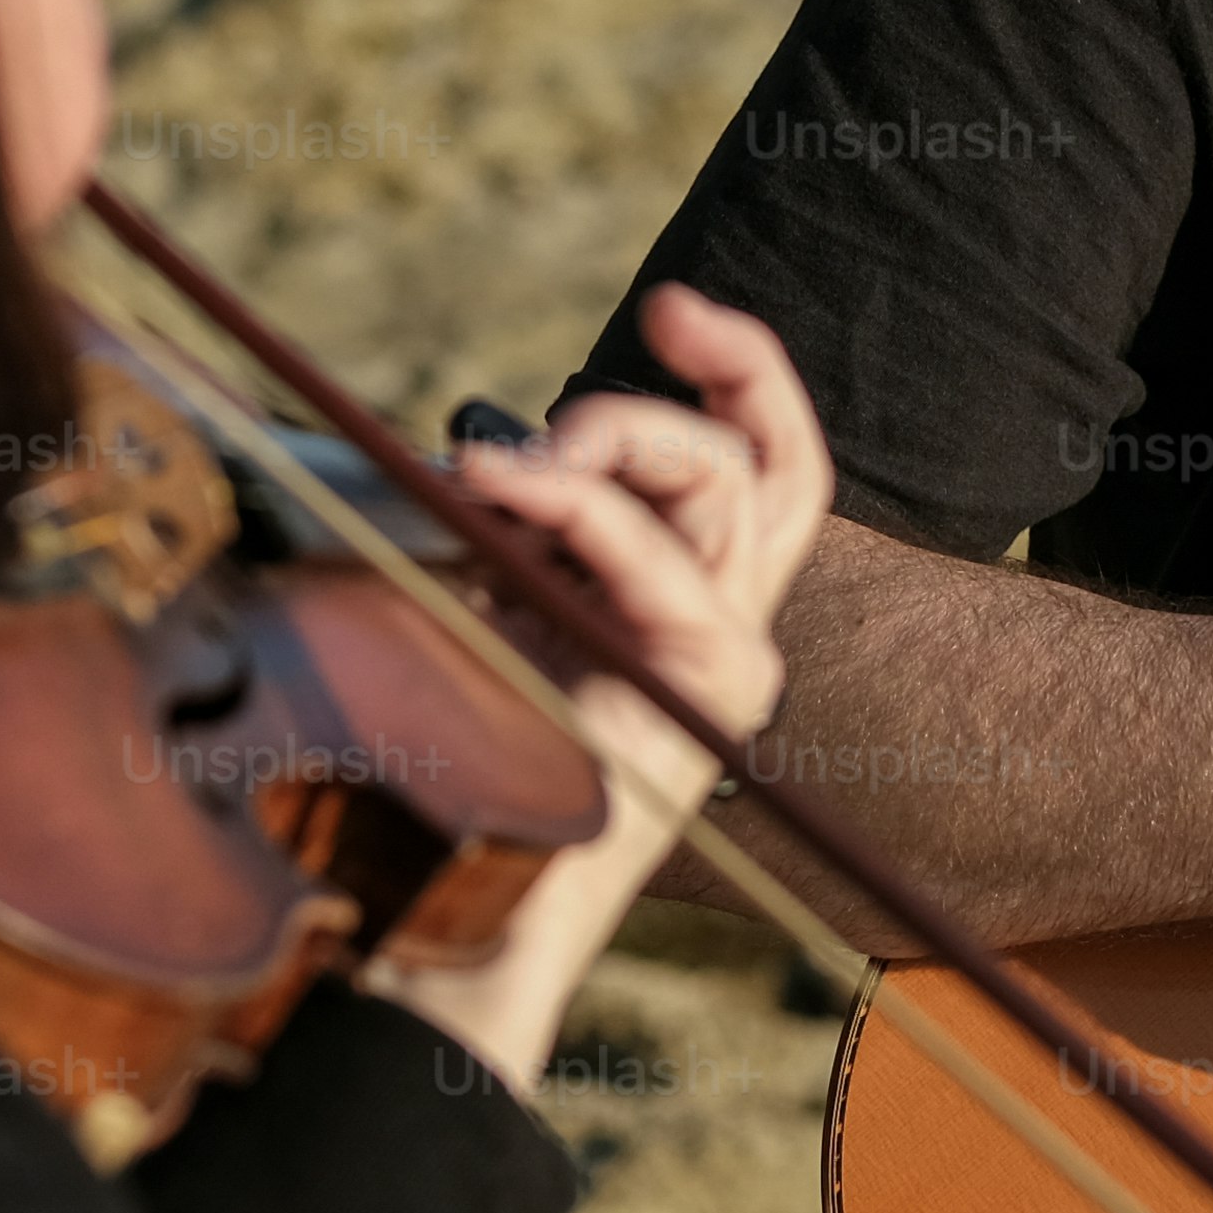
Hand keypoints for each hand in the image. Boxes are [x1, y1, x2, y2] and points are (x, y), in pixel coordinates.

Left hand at [357, 286, 832, 1085]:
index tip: (674, 306)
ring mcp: (724, 663)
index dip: (742, 368)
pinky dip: (577, 506)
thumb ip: (511, 528)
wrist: (443, 906)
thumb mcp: (482, 606)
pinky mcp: (702, 692)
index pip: (769, 460)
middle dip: (669, 399)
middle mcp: (725, 630)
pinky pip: (659, 560)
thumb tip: (476, 444)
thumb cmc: (445, 765)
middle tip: (553, 421)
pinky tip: (494, 489)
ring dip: (611, 444)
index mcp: (683, 605)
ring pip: (729, 489)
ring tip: (496, 471)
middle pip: (763, 463)